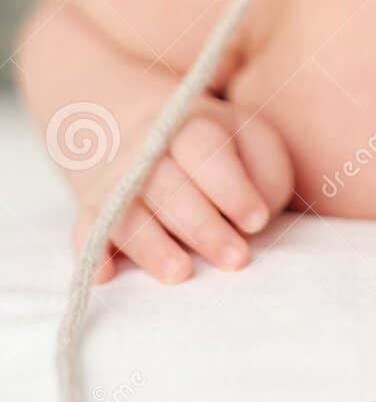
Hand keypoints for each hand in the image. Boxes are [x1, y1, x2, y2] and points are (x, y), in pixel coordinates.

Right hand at [72, 98, 293, 285]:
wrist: (146, 129)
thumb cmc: (218, 146)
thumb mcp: (252, 140)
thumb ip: (265, 170)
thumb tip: (257, 215)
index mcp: (191, 125)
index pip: (205, 150)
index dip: (231, 187)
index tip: (257, 221)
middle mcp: (147, 151)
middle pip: (168, 186)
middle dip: (202, 226)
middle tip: (235, 259)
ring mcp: (116, 181)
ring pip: (125, 211)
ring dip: (151, 244)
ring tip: (180, 273)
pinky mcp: (93, 210)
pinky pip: (84, 230)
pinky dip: (93, 252)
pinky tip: (107, 275)